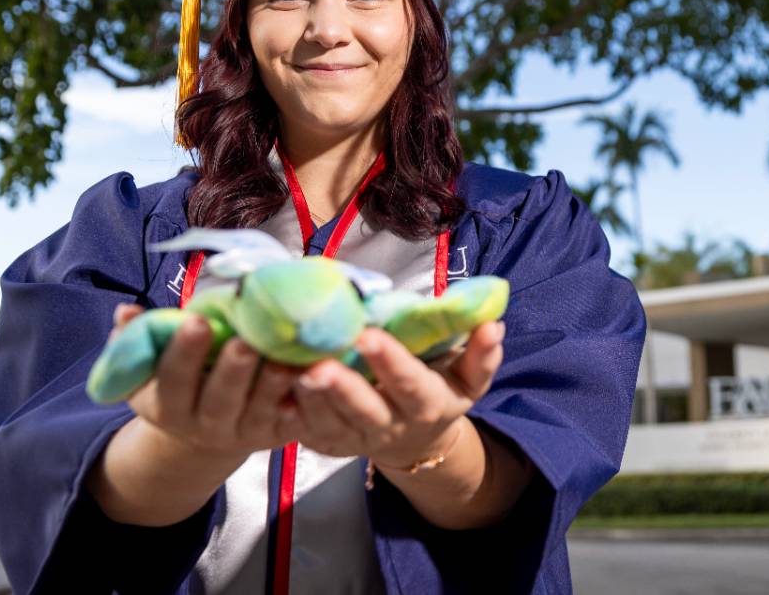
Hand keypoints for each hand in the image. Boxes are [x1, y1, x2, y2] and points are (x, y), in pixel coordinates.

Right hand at [110, 304, 304, 460]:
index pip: (172, 381)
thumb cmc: (180, 382)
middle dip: (231, 371)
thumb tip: (126, 311)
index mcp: (167, 406)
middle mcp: (203, 426)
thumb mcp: (149, 368)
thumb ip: (136, 339)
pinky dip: (304, 400)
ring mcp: (243, 433)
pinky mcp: (276, 435)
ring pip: (257, 411)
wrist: (204, 433)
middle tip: (243, 342)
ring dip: (271, 386)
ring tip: (283, 359)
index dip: (183, 354)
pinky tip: (313, 376)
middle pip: (218, 401)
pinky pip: (292, 421)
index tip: (196, 322)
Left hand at [290, 320, 504, 467]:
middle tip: (320, 365)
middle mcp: (391, 426)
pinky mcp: (329, 444)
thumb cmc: (440, 390)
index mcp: (427, 404)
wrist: (417, 441)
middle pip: (366, 411)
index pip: (411, 384)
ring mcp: (357, 439)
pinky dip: (291, 414)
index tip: (371, 335)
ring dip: (310, 400)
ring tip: (293, 372)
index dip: (392, 363)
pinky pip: (307, 433)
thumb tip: (493, 324)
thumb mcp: (468, 378)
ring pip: (331, 423)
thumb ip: (482, 353)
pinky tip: (275, 390)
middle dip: (343, 388)